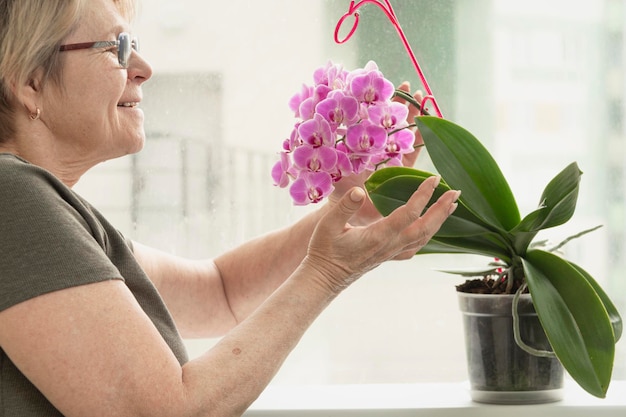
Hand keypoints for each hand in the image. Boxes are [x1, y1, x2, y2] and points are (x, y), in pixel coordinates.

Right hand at [304, 176, 458, 293]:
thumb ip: (345, 206)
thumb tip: (360, 191)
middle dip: (442, 208)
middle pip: (425, 227)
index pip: (409, 213)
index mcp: (379, 235)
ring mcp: (391, 253)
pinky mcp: (388, 257)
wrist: (324, 277)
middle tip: (456, 192)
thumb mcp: (328, 224)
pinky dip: (428, 235)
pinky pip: (415, 247)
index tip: (434, 179)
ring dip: (439, 221)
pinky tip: (431, 229)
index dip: (423, 195)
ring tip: (451, 206)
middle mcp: (390, 245)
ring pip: (424, 238)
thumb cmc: (324, 250)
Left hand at [328, 82, 425, 225]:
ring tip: (424, 98)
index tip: (384, 87)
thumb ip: (329, 159)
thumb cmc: (337, 196)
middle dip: (402, 104)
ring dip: (415, 117)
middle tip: (411, 86)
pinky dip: (421, 139)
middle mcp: (377, 151)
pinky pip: (413, 153)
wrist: (349, 217)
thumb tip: (321, 143)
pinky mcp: (402, 172)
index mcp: (362, 147)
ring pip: (405, 134)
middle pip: (392, 123)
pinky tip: (431, 126)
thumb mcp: (331, 175)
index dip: (380, 105)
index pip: (373, 121)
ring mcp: (391, 160)